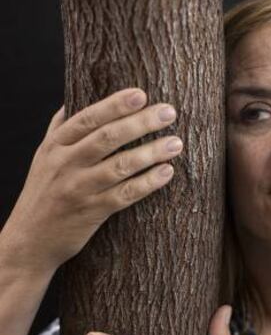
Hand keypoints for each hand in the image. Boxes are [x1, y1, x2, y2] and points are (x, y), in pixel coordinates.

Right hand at [1, 88, 181, 272]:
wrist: (30, 240)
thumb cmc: (43, 192)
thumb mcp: (44, 156)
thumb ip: (59, 129)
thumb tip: (75, 100)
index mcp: (55, 146)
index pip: (88, 118)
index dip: (115, 105)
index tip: (141, 94)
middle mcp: (66, 164)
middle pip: (108, 137)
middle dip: (141, 122)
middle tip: (169, 112)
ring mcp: (79, 189)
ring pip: (121, 166)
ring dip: (151, 152)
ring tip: (176, 143)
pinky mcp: (92, 212)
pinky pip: (125, 194)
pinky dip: (148, 183)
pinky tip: (166, 172)